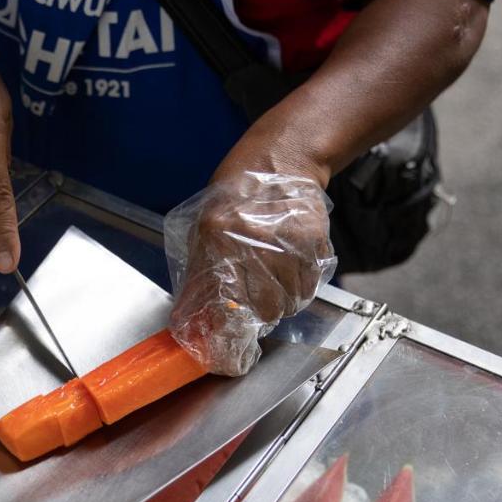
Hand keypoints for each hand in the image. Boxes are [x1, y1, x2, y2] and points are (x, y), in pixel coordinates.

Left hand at [166, 170, 334, 375]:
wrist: (277, 162)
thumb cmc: (234, 196)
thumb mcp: (203, 231)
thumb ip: (197, 276)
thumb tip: (187, 320)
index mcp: (218, 236)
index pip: (225, 301)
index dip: (229, 326)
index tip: (230, 340)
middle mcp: (254, 239)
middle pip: (264, 308)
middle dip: (259, 315)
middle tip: (255, 303)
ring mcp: (287, 240)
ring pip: (290, 300)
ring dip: (282, 301)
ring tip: (274, 281)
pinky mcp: (314, 239)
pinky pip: (310, 283)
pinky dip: (302, 287)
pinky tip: (291, 270)